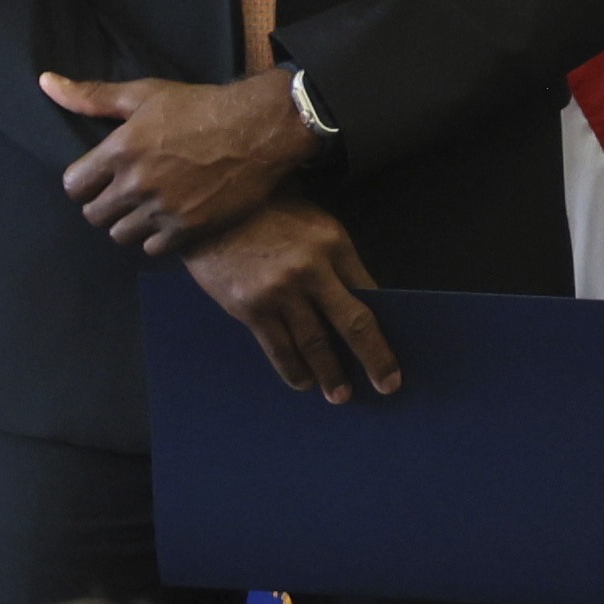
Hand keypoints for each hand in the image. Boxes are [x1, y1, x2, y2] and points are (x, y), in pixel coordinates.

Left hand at [43, 67, 319, 254]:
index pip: (74, 186)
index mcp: (119, 150)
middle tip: (125, 193)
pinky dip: (156, 238)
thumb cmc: (200, 106)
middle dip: (105, 204)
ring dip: (129, 223)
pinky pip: (152, 249)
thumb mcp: (144, 93)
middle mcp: (136, 184)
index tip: (100, 177)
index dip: (83, 183)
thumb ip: (92, 95)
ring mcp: (163, 210)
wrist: (259, 129)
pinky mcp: (189, 229)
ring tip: (146, 208)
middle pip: (94, 215)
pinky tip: (168, 219)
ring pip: (121, 235)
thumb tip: (45, 83)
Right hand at [180, 196, 398, 401]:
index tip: (395, 346)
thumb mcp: (311, 222)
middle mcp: (311, 269)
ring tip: (340, 394)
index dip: (384, 323)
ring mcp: (279, 291)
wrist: (208, 208)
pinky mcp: (250, 307)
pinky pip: (279, 348)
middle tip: (387, 385)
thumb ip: (334, 259)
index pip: (369, 292)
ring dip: (330, 374)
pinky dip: (294, 369)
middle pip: (353, 324)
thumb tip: (359, 301)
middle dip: (374, 359)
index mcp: (334, 243)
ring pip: (315, 343)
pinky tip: (304, 381)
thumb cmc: (266, 212)